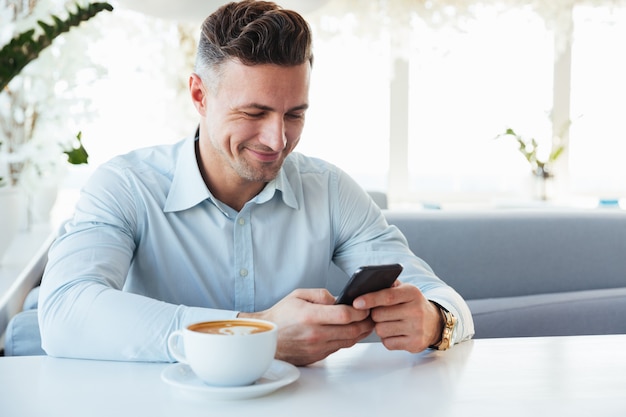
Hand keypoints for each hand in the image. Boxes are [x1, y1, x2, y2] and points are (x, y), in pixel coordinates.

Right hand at [239, 288, 373, 365]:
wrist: (266, 337)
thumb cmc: (281, 315)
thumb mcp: (298, 295)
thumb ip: (320, 294)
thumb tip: (339, 299)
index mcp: (310, 316)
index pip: (345, 315)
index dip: (359, 310)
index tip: (365, 306)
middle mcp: (315, 334)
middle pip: (352, 330)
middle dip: (366, 322)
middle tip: (372, 315)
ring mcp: (317, 348)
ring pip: (349, 341)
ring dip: (361, 332)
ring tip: (366, 322)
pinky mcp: (317, 356)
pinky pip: (339, 347)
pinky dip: (348, 339)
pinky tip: (351, 331)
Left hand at [352, 281, 441, 352]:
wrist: (434, 323)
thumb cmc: (412, 304)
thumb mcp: (404, 290)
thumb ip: (388, 286)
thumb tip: (365, 285)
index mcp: (412, 293)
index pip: (388, 296)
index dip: (370, 299)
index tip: (356, 303)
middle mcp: (416, 311)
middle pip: (379, 315)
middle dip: (375, 314)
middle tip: (381, 313)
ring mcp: (417, 329)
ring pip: (381, 330)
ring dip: (380, 327)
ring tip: (390, 322)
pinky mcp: (414, 344)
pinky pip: (387, 343)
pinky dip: (387, 339)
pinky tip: (396, 332)